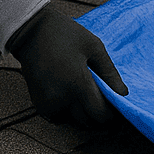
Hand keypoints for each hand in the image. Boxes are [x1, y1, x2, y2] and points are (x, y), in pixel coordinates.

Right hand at [7, 5, 126, 127]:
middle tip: (103, 99)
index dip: (111, 114)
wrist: (31, 31)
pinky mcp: (39, 104)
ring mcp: (48, 103)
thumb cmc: (66, 34)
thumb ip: (110, 73)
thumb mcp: (94, 47)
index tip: (115, 106)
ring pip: (73, 121)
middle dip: (97, 114)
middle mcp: (62, 99)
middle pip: (87, 121)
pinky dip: (67, 111)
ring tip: (85, 93)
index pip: (100, 115)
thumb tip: (123, 94)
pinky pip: (59, 117)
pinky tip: (70, 94)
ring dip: (82, 113)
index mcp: (78, 84)